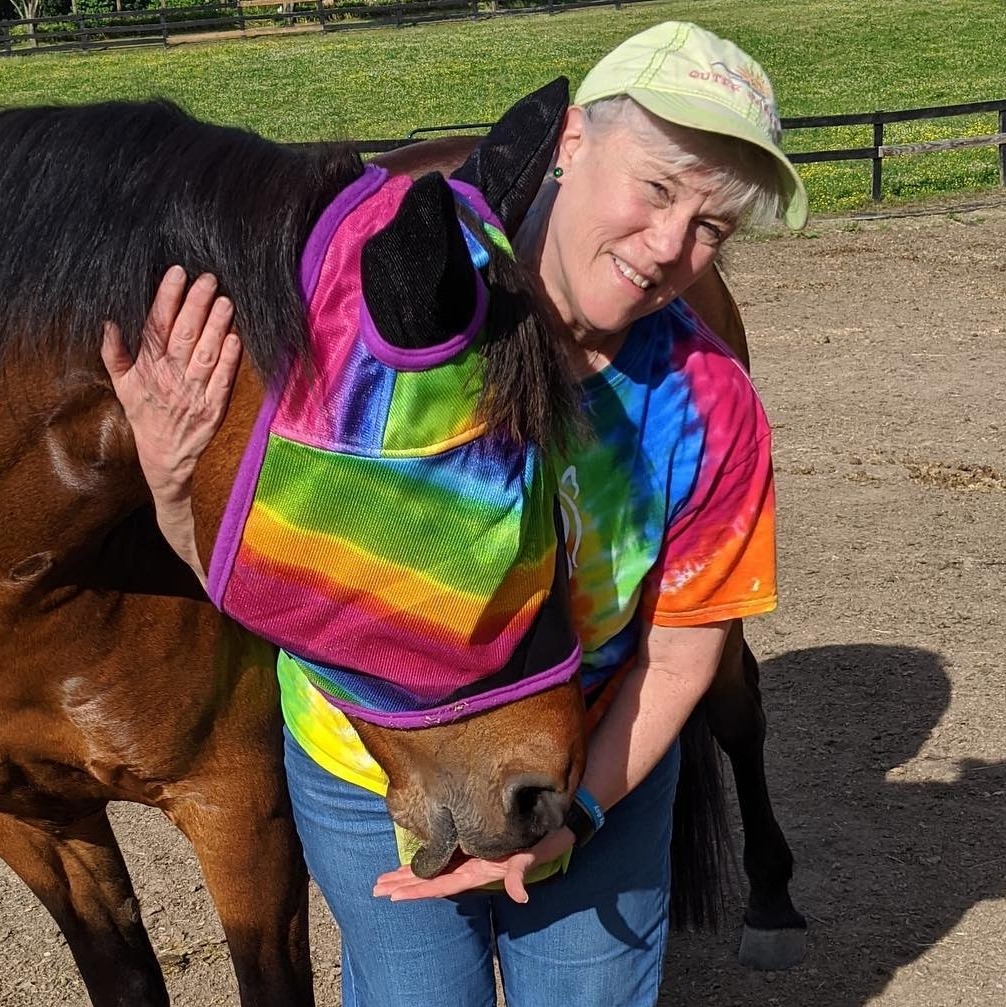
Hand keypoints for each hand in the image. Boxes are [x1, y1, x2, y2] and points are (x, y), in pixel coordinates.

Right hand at [101, 266, 241, 501]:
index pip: (157, 326)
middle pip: (183, 335)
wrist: (165, 458)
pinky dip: (229, 360)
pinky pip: (222, 381)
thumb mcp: (122, 386)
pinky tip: (235, 339)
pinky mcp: (214, 409)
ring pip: (205, 354)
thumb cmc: (146, 415)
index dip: (167, 298)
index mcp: (147, 368)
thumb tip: (108, 322)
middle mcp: (170, 378)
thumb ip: (114, 354)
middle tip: (209, 279)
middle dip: (196, 304)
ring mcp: (193, 394)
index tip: (178, 273)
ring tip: (226, 302)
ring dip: (216, 327)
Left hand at [372, 827, 574, 904]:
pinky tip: (412, 860)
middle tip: (376, 889)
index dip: (418, 890)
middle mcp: (474, 865)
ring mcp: (474, 855)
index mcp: (482, 869)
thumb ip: (522, 870)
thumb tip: (519, 895)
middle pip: (432, 880)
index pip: (443, 884)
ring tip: (384, 880)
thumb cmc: (547, 835)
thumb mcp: (536, 851)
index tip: (392, 895)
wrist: (560, 819)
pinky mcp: (477, 842)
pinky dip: (426, 859)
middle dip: (403, 885)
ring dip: (409, 875)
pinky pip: (446, 854)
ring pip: (435, 868)